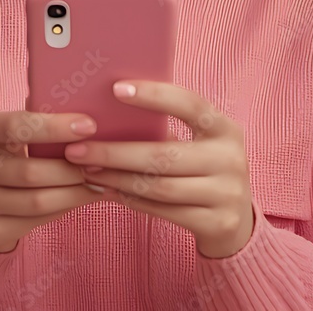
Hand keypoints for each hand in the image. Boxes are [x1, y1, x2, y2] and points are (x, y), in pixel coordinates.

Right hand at [0, 108, 107, 252]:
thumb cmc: (11, 155)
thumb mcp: (14, 133)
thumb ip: (39, 120)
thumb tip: (84, 109)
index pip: (15, 125)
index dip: (54, 126)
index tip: (89, 126)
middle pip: (30, 170)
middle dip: (72, 167)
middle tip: (101, 162)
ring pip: (37, 200)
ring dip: (75, 192)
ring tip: (100, 182)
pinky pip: (36, 221)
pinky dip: (65, 208)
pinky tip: (83, 198)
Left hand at [63, 80, 256, 257]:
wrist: (235, 223)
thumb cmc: (204, 168)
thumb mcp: (200, 142)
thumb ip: (169, 126)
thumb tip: (110, 108)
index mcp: (225, 128)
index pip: (190, 104)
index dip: (154, 94)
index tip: (116, 89)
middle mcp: (230, 159)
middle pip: (163, 154)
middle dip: (115, 151)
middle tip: (77, 148)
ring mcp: (226, 194)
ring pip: (158, 186)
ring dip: (116, 178)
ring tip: (86, 171)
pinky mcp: (216, 224)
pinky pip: (163, 211)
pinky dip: (130, 200)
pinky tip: (106, 190)